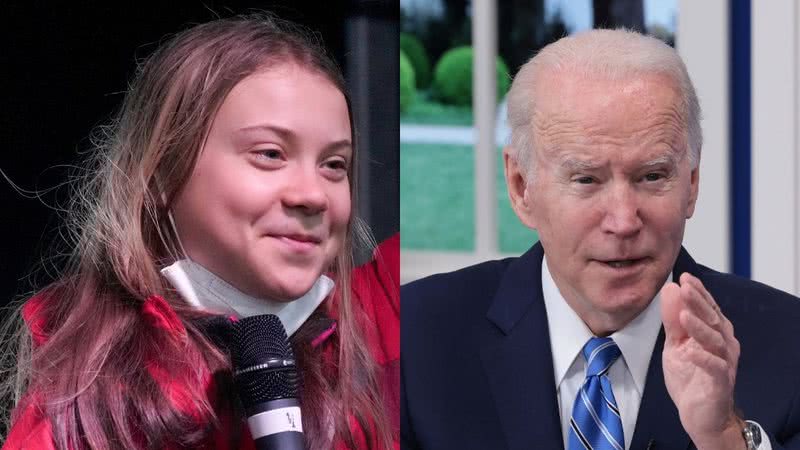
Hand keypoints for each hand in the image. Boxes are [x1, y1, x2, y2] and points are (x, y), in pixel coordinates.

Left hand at [661, 273, 744, 449]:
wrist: (701, 414)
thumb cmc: (691, 376)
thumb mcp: (675, 344)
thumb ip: (672, 320)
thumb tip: (670, 289)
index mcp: (714, 333)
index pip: (708, 308)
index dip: (698, 292)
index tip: (685, 277)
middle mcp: (723, 345)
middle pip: (713, 320)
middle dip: (699, 303)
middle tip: (685, 287)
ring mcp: (723, 364)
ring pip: (715, 341)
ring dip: (700, 328)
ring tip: (685, 315)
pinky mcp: (720, 383)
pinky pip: (715, 368)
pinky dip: (703, 359)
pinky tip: (690, 352)